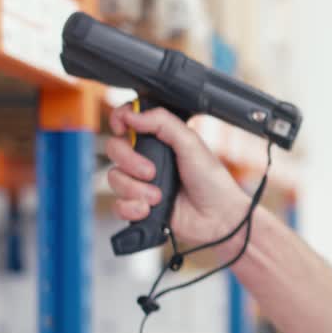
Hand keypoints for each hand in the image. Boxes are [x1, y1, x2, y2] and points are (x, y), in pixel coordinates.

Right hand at [105, 105, 249, 245]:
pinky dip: (132, 208)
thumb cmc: (211, 181)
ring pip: (115, 179)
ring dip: (136, 189)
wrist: (217, 218)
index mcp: (160, 140)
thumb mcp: (191, 144)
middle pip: (115, 149)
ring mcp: (141, 183)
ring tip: (158, 196)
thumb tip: (133, 114)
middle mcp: (147, 159)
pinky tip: (148, 209)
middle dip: (129, 162)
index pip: (128, 122)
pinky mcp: (138, 206)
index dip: (118, 121)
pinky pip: (118, 205)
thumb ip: (163, 123)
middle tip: (152, 172)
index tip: (122, 128)